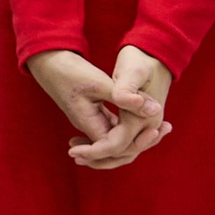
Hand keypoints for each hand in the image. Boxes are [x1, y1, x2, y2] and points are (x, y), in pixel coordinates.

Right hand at [26, 49, 168, 171]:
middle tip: (164, 129)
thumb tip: (153, 110)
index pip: (114, 147)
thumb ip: (124, 96)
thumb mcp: (98, 82)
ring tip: (161, 127)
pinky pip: (114, 129)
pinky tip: (146, 117)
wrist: (49, 63)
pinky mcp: (94, 114)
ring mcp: (92, 122)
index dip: (138, 142)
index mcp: (88, 122)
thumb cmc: (70, 71)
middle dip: (141, 144)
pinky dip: (131, 127)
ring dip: (138, 138)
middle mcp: (89, 126)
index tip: (156, 129)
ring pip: (116, 141)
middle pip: (117, 151)